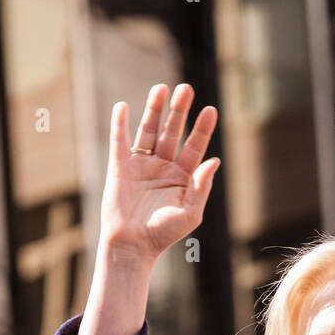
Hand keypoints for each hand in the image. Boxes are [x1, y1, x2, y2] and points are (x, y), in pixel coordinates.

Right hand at [100, 83, 220, 260]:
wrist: (132, 245)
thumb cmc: (164, 234)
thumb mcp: (190, 213)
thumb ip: (202, 187)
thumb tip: (214, 161)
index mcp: (183, 177)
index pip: (195, 146)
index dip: (202, 128)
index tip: (210, 110)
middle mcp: (163, 167)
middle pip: (172, 132)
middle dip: (179, 111)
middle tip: (186, 88)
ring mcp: (141, 165)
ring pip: (148, 131)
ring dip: (154, 110)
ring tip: (161, 88)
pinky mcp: (120, 167)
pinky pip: (120, 141)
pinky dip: (120, 124)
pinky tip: (124, 107)